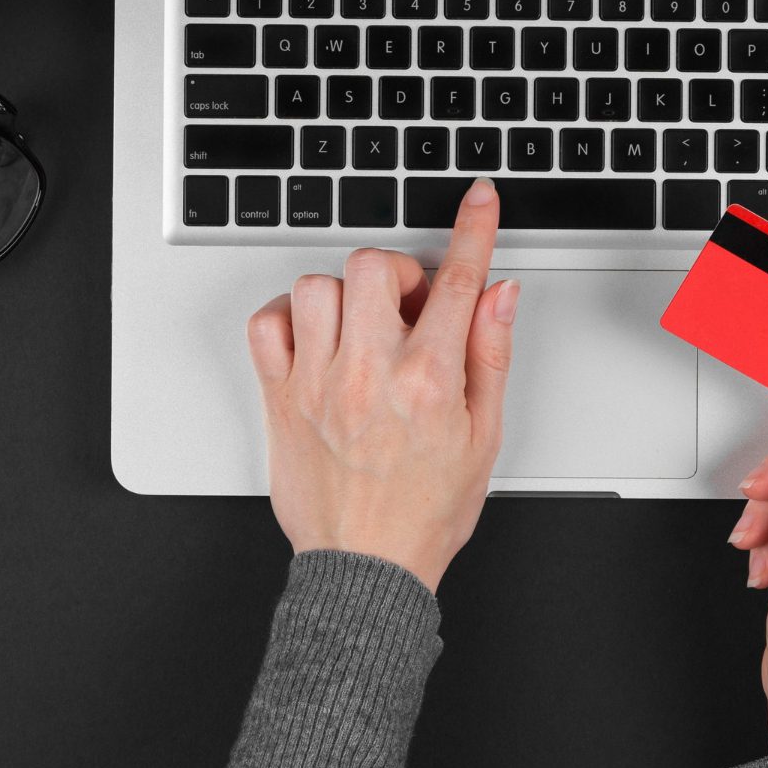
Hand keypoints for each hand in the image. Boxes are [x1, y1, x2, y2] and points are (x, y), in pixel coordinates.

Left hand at [245, 179, 518, 592]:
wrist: (366, 567)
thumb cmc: (425, 512)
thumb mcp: (484, 437)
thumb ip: (491, 355)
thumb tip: (499, 294)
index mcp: (428, 381)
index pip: (455, 282)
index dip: (473, 230)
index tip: (478, 200)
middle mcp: (369, 374)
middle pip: (372, 266)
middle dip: (395, 273)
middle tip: (405, 307)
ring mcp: (317, 383)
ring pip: (317, 287)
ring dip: (343, 296)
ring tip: (360, 329)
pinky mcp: (279, 398)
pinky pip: (267, 324)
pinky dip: (288, 319)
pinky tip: (316, 341)